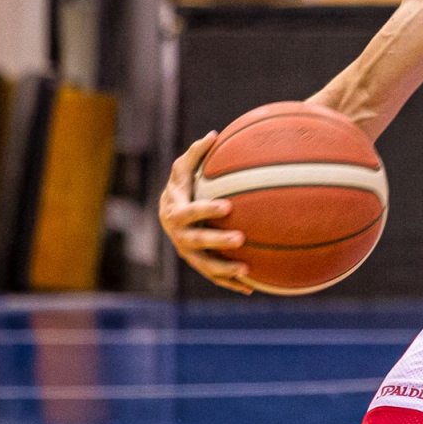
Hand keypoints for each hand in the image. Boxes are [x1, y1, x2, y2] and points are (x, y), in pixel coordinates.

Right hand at [158, 131, 252, 294]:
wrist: (169, 214)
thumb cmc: (182, 186)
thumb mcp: (183, 169)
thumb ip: (196, 154)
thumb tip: (215, 134)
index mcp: (175, 212)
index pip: (189, 212)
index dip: (205, 210)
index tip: (227, 206)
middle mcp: (179, 236)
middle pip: (196, 241)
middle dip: (217, 240)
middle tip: (241, 238)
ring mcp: (188, 253)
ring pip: (205, 265)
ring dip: (225, 270)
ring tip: (248, 270)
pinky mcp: (199, 264)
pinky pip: (215, 276)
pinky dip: (231, 283)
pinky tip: (253, 288)